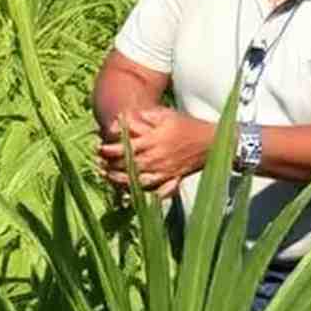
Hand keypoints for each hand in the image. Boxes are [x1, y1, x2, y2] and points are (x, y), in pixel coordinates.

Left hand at [96, 108, 211, 198]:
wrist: (213, 141)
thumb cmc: (188, 126)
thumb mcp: (166, 115)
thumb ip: (145, 116)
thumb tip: (124, 118)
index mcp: (154, 141)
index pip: (126, 147)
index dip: (110, 150)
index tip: (99, 149)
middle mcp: (158, 158)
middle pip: (129, 166)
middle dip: (111, 166)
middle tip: (98, 165)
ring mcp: (166, 171)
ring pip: (139, 181)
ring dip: (122, 181)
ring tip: (108, 179)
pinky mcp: (174, 179)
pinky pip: (158, 191)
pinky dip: (146, 194)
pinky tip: (134, 195)